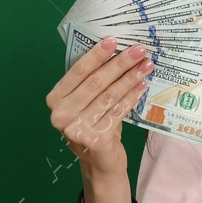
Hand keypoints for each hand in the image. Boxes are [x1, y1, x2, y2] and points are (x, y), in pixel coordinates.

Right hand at [45, 35, 154, 169]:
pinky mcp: (94, 140)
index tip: (114, 40)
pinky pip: (117, 112)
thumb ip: (92, 81)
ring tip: (145, 66)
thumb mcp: (86, 101)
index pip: (77, 72)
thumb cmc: (94, 124)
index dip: (96, 55)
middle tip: (139, 51)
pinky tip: (142, 86)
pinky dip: (131, 97)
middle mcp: (61, 114)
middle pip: (95, 82)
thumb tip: (116, 51)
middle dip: (119, 64)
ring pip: (108, 96)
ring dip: (129, 78)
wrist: (98, 161)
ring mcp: (76, 129)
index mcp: (55, 99)